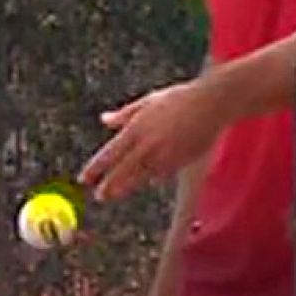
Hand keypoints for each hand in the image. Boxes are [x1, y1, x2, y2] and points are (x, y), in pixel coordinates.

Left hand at [79, 78, 228, 201]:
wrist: (212, 104)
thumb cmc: (179, 99)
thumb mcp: (147, 102)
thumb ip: (125, 114)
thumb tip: (104, 120)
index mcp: (136, 128)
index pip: (110, 153)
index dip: (95, 168)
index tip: (83, 178)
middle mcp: (148, 144)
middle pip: (123, 170)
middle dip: (109, 185)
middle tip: (98, 196)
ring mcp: (165, 155)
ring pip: (141, 176)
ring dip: (126, 186)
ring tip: (112, 195)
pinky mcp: (181, 161)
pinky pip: (163, 173)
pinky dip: (154, 177)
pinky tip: (148, 180)